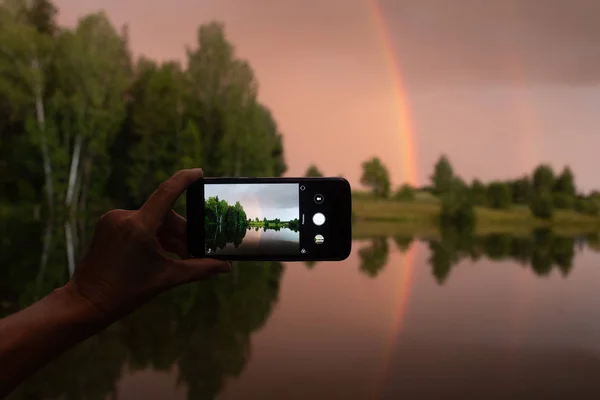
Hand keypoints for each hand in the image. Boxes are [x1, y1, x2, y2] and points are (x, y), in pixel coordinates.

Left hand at [66, 168, 229, 323]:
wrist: (87, 302)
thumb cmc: (127, 292)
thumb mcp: (167, 278)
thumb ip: (199, 269)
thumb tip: (225, 267)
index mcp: (139, 227)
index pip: (166, 192)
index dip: (184, 180)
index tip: (199, 173)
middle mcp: (124, 217)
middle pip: (165, 215)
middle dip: (181, 233)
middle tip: (194, 252)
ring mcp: (113, 220)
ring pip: (153, 221)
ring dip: (168, 237)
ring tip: (178, 258)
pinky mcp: (108, 226)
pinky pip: (139, 224)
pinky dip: (153, 236)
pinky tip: (160, 254)